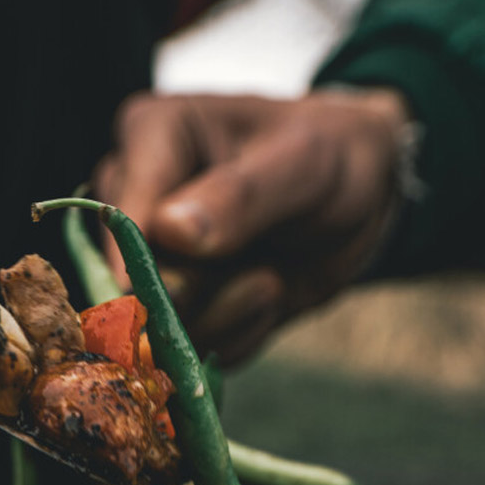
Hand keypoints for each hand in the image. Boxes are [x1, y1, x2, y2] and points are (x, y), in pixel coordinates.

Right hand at [94, 87, 410, 362]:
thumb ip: (239, 196)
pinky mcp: (175, 301)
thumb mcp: (301, 164)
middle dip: (204, 296)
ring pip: (156, 324)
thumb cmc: (331, 155)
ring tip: (272, 280)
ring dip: (226, 318)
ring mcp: (151, 255)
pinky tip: (264, 298)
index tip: (197, 284)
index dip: (149, 268)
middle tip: (267, 277)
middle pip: (130, 282)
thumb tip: (170, 232)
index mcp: (148, 137)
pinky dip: (236, 334)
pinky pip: (187, 348)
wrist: (365, 196)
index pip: (119, 220)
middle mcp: (135, 197)